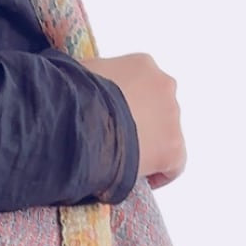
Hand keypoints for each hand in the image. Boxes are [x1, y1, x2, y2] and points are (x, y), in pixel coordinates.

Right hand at [81, 53, 185, 188]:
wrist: (80, 122)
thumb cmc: (71, 96)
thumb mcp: (76, 73)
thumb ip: (86, 77)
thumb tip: (74, 86)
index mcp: (141, 65)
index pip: (140, 84)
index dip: (126, 105)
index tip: (111, 119)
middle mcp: (163, 85)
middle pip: (156, 108)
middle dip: (139, 124)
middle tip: (115, 140)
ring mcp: (171, 117)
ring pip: (164, 135)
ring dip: (147, 146)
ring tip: (120, 161)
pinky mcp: (173, 148)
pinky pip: (173, 166)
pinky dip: (159, 174)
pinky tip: (138, 180)